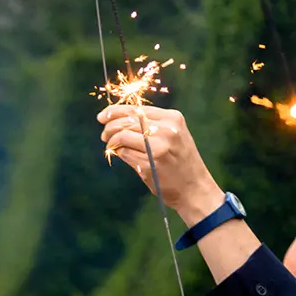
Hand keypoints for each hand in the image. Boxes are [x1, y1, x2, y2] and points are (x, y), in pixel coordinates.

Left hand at [97, 105, 222, 224]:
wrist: (194, 186)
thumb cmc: (179, 159)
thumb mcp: (172, 134)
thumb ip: (151, 124)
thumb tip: (118, 118)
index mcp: (172, 118)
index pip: (137, 109)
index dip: (114, 111)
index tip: (102, 117)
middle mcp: (167, 130)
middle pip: (126, 121)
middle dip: (109, 127)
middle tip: (104, 135)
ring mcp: (158, 147)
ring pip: (122, 136)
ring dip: (111, 141)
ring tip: (110, 145)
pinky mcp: (149, 164)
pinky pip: (124, 153)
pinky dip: (118, 153)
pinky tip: (119, 154)